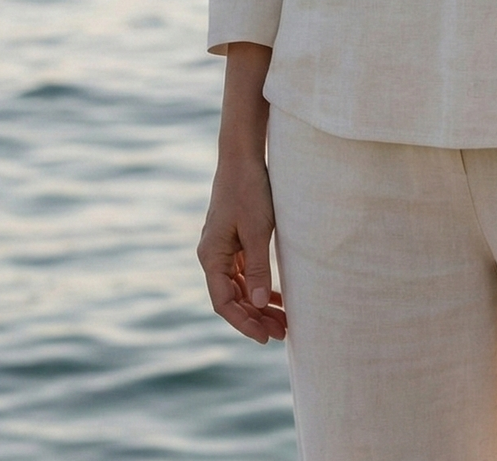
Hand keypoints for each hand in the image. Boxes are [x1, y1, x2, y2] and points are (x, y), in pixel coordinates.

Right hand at [198, 43, 284, 343]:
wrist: (243, 157)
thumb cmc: (250, 190)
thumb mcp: (258, 229)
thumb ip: (259, 266)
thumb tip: (261, 304)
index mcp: (212, 256)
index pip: (224, 302)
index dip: (244, 323)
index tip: (265, 338)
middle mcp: (213, 256)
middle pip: (232, 298)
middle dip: (255, 318)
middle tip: (282, 334)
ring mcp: (223, 248)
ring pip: (240, 287)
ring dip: (259, 305)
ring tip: (284, 322)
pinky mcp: (234, 240)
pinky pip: (245, 273)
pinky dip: (260, 286)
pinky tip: (279, 297)